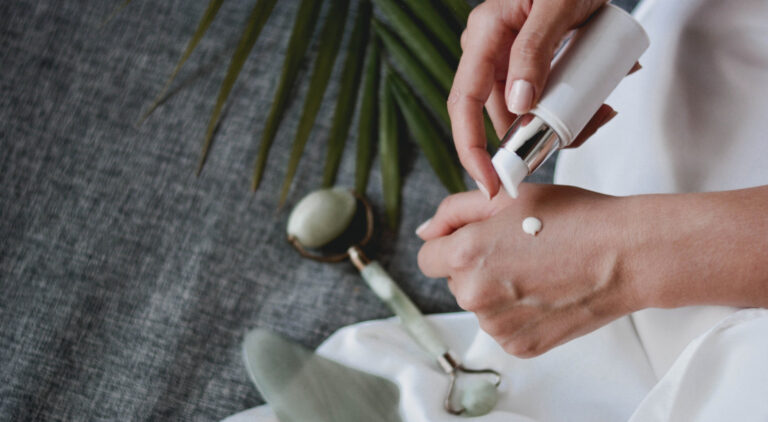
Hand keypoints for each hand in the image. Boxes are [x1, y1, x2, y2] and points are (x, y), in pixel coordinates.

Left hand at [416, 184, 642, 356]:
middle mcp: (474, 296)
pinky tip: (547, 292)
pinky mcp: (520, 346)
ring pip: (480, 305)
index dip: (451, 243)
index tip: (478, 239)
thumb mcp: (508, 197)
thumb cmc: (574, 219)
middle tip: (521, 249)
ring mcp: (498, 326)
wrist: (626, 255)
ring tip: (540, 269)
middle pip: (455, 281)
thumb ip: (455, 211)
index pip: (429, 257)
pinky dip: (519, 313)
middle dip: (477, 265)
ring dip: (498, 290)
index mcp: (465, 255)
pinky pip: (504, 326)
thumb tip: (426, 232)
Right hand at [450, 0, 621, 196]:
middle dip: (532, 138)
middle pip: (498, 115)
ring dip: (559, 123)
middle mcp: (489, 50)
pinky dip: (569, 109)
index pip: (464, 104)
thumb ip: (534, 50)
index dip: (470, 149)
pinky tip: (599, 103)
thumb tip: (518, 106)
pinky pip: (542, 98)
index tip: (491, 183)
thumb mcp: (557, 5)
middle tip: (573, 141)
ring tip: (600, 112)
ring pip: (525, 111)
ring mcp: (509, 58)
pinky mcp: (532, 63)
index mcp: (484, 36)